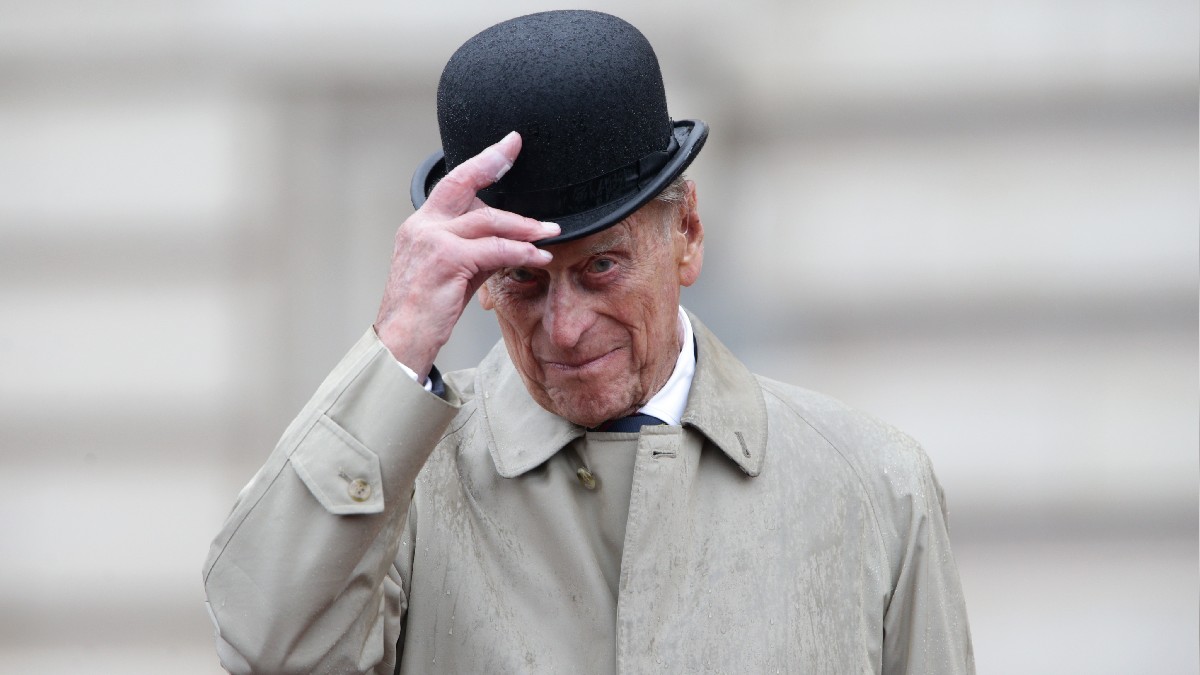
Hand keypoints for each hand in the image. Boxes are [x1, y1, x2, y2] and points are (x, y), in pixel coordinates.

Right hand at [374, 131, 557, 379]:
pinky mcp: (447, 259)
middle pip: (463, 183)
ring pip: (488, 220)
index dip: (480, 162)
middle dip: (493, 162)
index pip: (452, 183)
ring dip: (523, 226)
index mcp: (420, 225)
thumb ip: (477, 250)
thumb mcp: (452, 273)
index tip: (506, 146)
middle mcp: (423, 226)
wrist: (401, 341)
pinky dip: (521, 251)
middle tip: (517, 150)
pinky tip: (537, 256)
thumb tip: (511, 241)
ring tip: (548, 232)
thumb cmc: (425, 312)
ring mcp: (433, 240)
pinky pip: (495, 249)